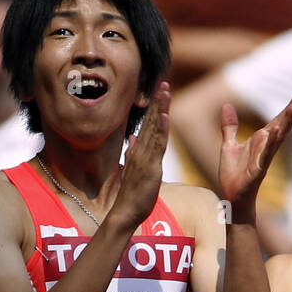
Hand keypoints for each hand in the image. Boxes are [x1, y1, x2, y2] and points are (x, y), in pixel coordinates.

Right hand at [115, 80, 170, 225]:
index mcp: (140, 149)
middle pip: (151, 120)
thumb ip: (135, 151)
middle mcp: (141, 149)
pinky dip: (161, 130)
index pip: (149, 123)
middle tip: (163, 81)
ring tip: (165, 91)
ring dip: (160, 108)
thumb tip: (134, 137)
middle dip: (158, 101)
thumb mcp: (136, 168)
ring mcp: (145, 156)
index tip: (160, 89)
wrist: (126, 210)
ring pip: (154, 128)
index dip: (155, 106)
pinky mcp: (151, 166)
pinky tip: (164, 116)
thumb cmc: (133, 193)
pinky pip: (157, 145)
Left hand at [218, 92, 291, 220]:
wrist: (232, 197)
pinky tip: (275, 131)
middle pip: (282, 126)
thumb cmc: (234, 174)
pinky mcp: (257, 170)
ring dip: (285, 123)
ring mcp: (263, 159)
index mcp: (261, 141)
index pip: (277, 121)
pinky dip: (270, 143)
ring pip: (277, 139)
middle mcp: (266, 148)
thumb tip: (227, 105)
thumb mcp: (228, 145)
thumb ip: (230, 126)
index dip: (288, 108)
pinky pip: (265, 155)